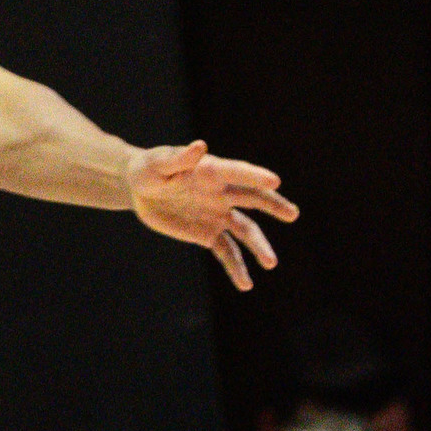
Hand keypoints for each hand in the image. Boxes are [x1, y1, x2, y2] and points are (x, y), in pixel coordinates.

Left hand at [127, 141, 296, 290]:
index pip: (236, 172)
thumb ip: (178, 159)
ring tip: (270, 263)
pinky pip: (227, 251)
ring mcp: (218, 214)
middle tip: (292, 214)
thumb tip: (201, 146)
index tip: (274, 181)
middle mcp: (221, 193)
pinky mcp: (208, 233)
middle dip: (273, 206)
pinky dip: (236, 267)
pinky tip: (245, 284)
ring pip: (245, 230)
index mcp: (211, 171)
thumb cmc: (148, 169)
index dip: (253, 175)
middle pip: (253, 199)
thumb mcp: (157, 164)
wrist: (138, 189)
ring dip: (258, 246)